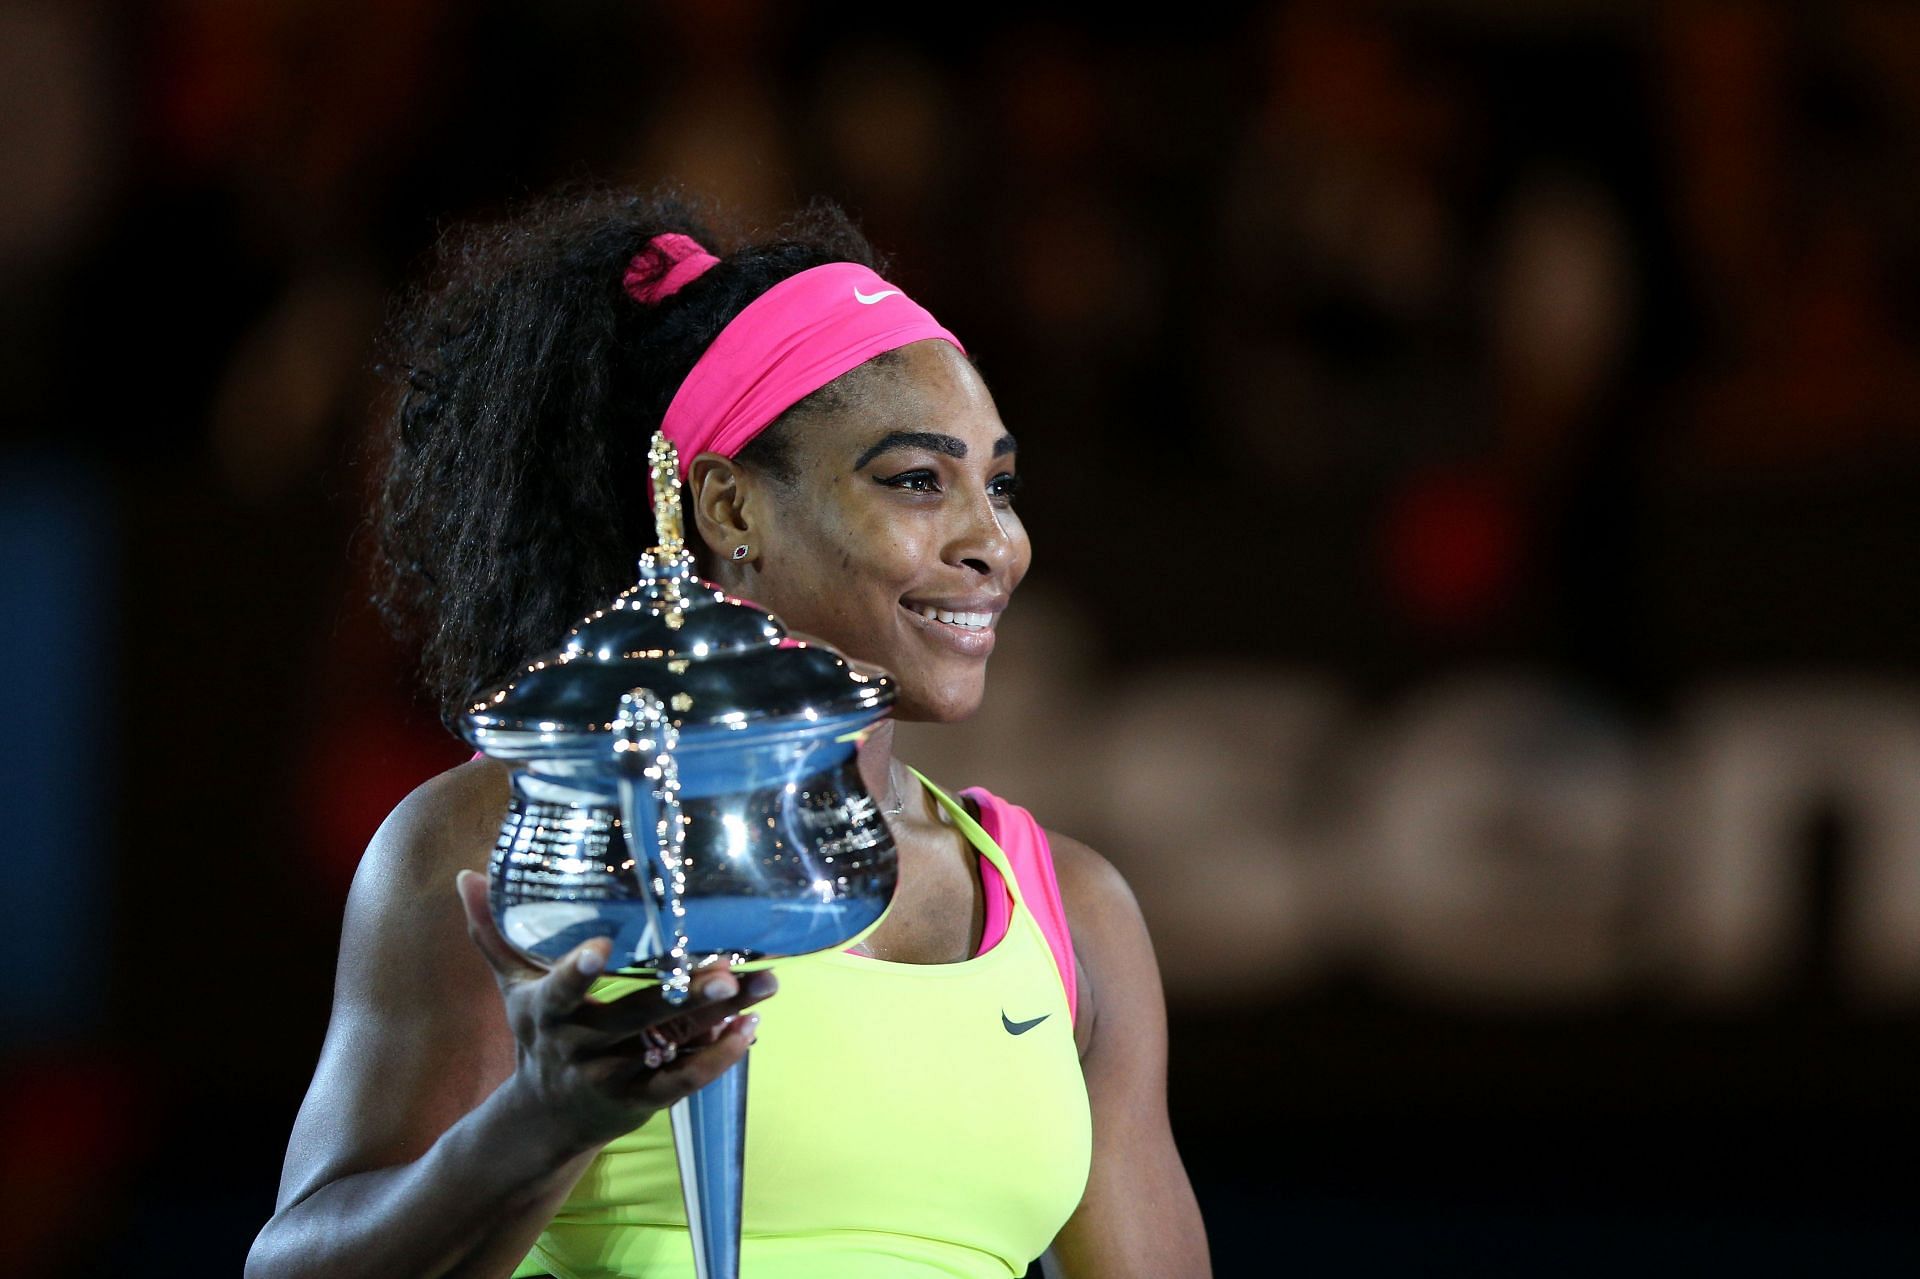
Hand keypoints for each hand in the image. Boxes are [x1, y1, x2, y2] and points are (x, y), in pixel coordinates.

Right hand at [455, 869, 775, 1153]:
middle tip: (725, 968)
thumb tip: (467, 874)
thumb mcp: (512, 987)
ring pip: (671, 1044)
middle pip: (635, 1017)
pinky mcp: (641, 1100)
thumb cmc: (536, 1033)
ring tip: (765, 983)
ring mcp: (613, 1077)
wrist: (543, 1119)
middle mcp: (579, 1047)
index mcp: (546, 1013)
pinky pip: (684, 1080)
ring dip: (720, 1016)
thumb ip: (494, 932)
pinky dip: (720, 1057)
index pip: (558, 992)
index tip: (601, 948)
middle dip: (683, 994)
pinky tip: (752, 1026)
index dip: (577, 973)